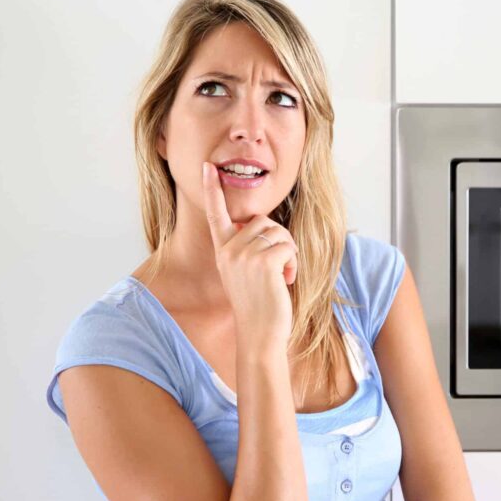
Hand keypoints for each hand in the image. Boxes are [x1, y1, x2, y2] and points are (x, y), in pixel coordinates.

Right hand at [202, 162, 299, 353]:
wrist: (259, 333)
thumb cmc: (257, 304)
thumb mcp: (244, 272)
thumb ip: (246, 248)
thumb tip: (261, 225)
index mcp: (222, 250)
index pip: (216, 213)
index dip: (212, 189)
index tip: (207, 167)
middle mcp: (229, 250)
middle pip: (263, 221)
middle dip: (278, 240)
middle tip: (278, 266)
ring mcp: (244, 255)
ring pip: (278, 232)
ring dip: (287, 252)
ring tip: (280, 276)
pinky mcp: (263, 261)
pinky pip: (287, 246)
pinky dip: (293, 263)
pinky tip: (285, 281)